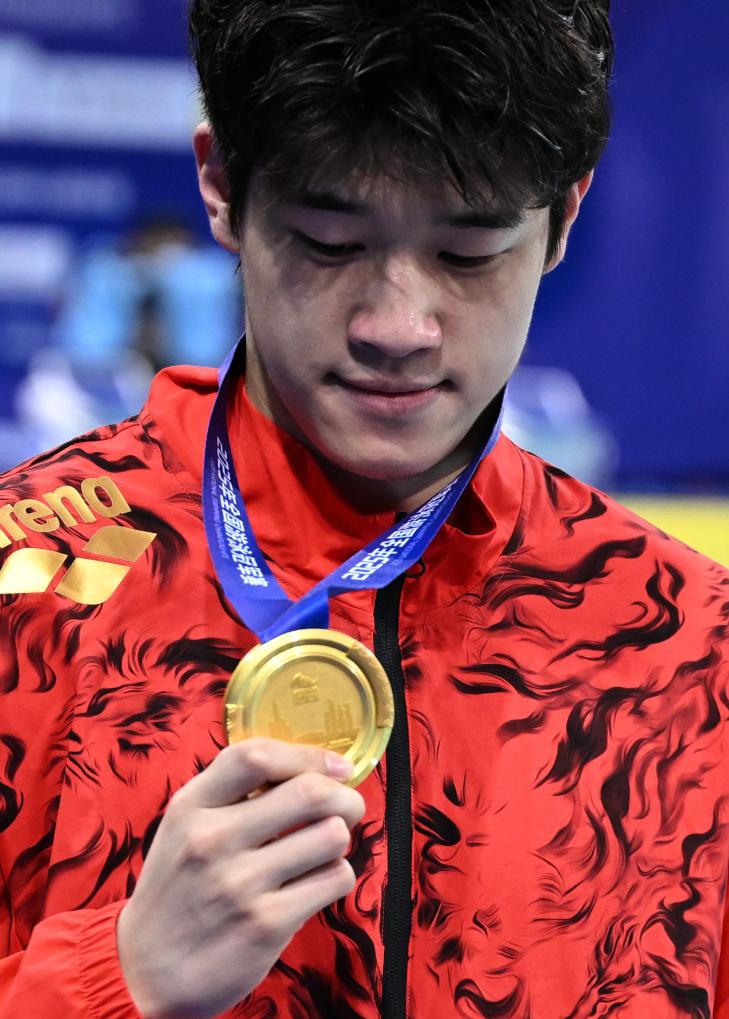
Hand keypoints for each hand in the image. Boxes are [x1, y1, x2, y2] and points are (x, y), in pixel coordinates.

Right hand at [116, 738, 364, 1018]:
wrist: (146, 972)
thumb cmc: (178, 888)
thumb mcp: (184, 826)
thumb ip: (232, 791)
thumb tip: (311, 766)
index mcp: (191, 807)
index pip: (257, 756)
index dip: (308, 755)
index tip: (335, 766)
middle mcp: (212, 840)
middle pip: (309, 792)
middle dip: (344, 797)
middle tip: (347, 807)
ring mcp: (240, 884)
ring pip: (332, 835)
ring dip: (338, 839)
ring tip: (322, 849)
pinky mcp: (266, 924)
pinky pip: (335, 879)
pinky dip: (336, 877)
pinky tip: (314, 883)